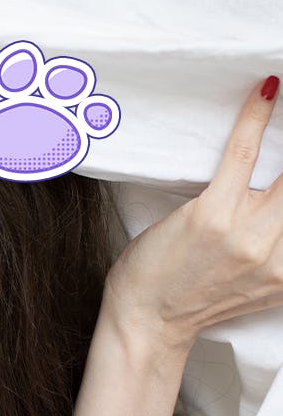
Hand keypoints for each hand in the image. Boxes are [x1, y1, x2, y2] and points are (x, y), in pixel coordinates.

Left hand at [105, 77, 282, 353]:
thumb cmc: (190, 299)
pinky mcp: (212, 214)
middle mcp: (278, 251)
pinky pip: (242, 155)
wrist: (145, 324)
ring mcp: (247, 233)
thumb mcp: (254, 283)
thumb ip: (279, 251)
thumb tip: (282, 214)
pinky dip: (255, 119)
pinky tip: (266, 92)